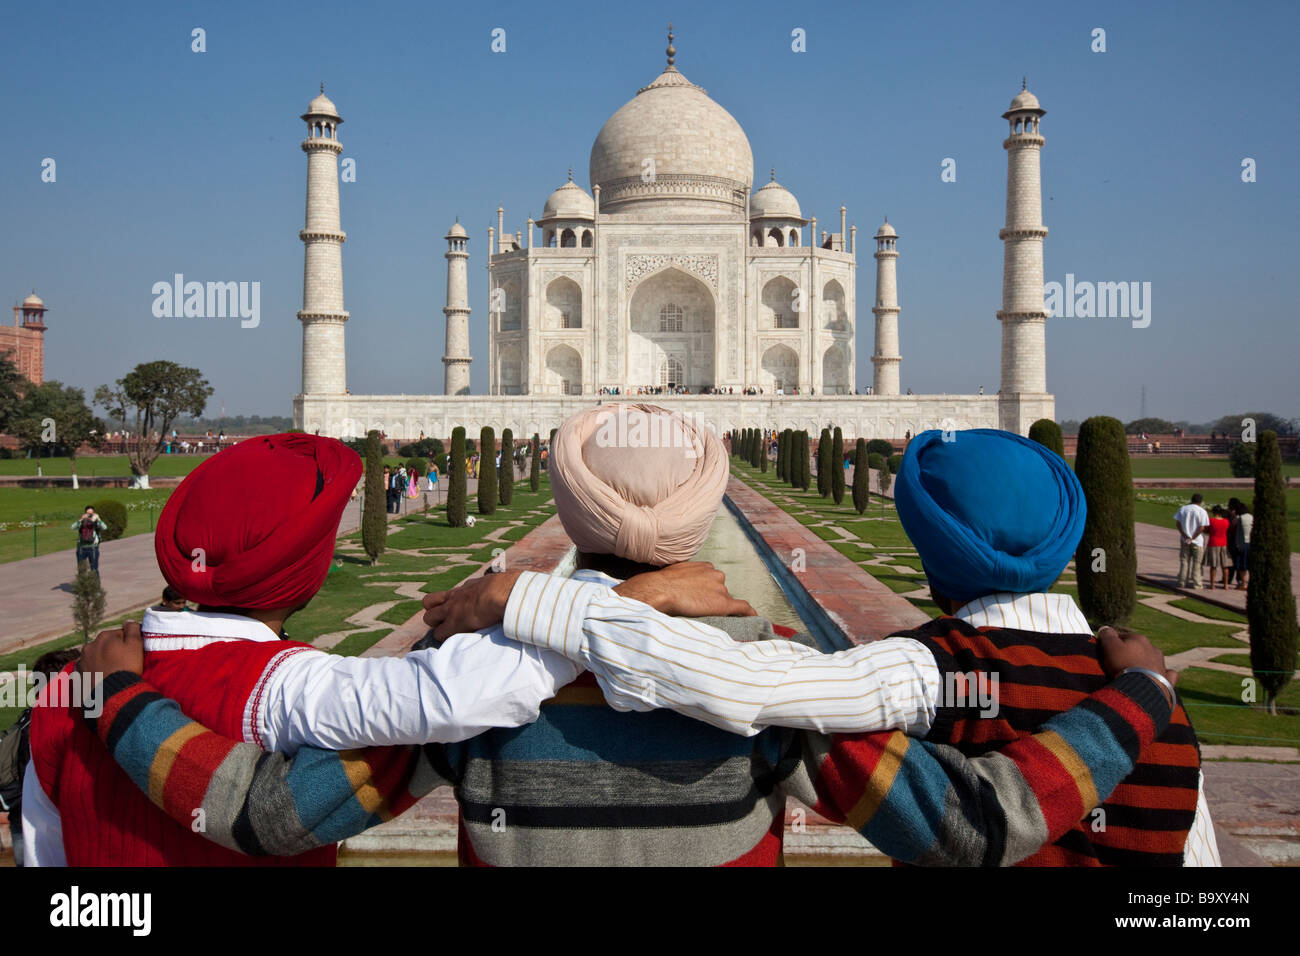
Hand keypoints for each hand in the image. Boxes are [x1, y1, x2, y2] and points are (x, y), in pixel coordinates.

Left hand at [78, 620, 144, 678]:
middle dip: (112, 650)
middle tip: (123, 663)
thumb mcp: (136, 645)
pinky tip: (100, 677)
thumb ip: (133, 629)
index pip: (119, 634)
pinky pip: (87, 669)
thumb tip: (128, 621)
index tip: (132, 653)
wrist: (111, 693)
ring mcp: (82, 660)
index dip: (127, 643)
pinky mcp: (77, 675)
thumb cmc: (126, 667)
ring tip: (111, 672)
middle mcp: (89, 645)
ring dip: (101, 660)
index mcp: (104, 636)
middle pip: (105, 645)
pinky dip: (92, 671)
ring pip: (95, 656)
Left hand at [422, 569, 521, 641]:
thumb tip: (518, 586)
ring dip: (436, 625)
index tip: (460, 610)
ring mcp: (451, 610)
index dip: (451, 602)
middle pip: (430, 601)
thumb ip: (503, 587)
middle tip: (446, 620)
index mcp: (468, 587)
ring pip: (428, 617)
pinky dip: (444, 638)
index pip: (451, 594)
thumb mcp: (503, 583)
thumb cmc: (510, 588)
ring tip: (448, 631)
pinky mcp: (453, 624)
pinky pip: (439, 634)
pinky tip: (453, 641)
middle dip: (435, 611)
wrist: (504, 593)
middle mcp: (455, 597)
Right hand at [615, 562, 755, 617]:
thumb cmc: (661, 584)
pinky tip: (754, 618)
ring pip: (725, 601)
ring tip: (702, 615)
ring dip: (717, 608)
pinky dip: (749, 613)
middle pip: (720, 590)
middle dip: (712, 599)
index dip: (707, 590)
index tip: (701, 597)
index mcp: (706, 567)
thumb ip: (684, 577)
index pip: (712, 580)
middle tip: (697, 608)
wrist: (660, 590)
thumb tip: (679, 585)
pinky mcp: (723, 603)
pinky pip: (742, 608)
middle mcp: (717, 575)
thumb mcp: (674, 572)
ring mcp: (721, 589)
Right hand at [1097, 626, 1177, 699]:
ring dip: (1144, 663)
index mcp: (1139, 639)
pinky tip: (1155, 678)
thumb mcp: (1109, 647)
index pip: (1123, 636)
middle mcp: (1153, 648)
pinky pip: (1166, 673)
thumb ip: (1106, 635)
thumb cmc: (1123, 665)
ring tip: (1133, 673)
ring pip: (1152, 659)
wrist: (1141, 687)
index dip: (1112, 643)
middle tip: (1117, 664)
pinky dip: (1162, 674)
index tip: (1105, 652)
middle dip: (1129, 653)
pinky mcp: (1167, 678)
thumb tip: (1105, 628)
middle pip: (1138, 647)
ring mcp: (1161, 663)